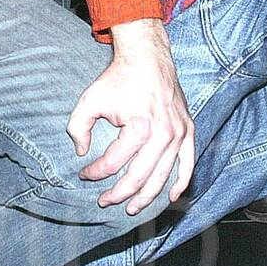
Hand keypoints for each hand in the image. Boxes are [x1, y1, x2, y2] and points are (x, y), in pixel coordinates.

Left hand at [68, 20, 195, 216]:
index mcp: (139, 128)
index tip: (84, 173)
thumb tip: (81, 152)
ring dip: (147, 197)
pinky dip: (181, 183)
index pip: (113, 163)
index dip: (95, 172)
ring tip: (132, 208)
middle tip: (104, 201)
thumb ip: (78, 127)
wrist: (147, 57)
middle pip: (139, 177)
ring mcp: (179, 134)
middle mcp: (163, 134)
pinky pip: (188, 163)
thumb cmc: (119, 78)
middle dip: (119, 194)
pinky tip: (170, 197)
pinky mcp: (188, 130)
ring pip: (163, 176)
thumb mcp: (90, 99)